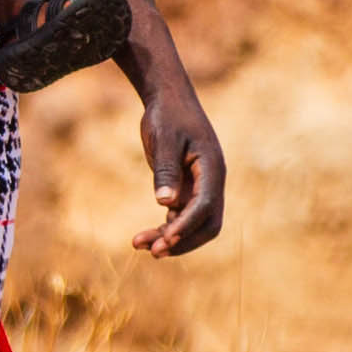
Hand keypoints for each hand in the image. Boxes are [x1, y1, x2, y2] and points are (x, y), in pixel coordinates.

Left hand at [135, 80, 224, 257]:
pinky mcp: (186, 190)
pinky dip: (165, 229)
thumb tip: (165, 204)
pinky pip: (180, 217)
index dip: (187, 225)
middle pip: (207, 224)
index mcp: (212, 168)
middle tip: (154, 251)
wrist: (168, 100)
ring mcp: (200, 188)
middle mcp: (211, 182)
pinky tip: (143, 237)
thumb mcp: (164, 139)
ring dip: (170, 239)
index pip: (205, 205)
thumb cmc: (167, 115)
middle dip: (183, 241)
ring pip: (192, 225)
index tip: (167, 240)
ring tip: (138, 244)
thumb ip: (166, 170)